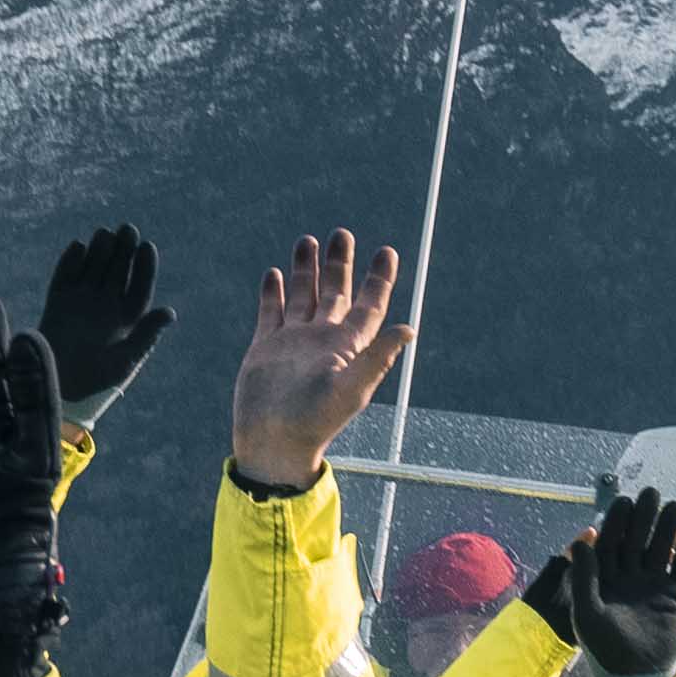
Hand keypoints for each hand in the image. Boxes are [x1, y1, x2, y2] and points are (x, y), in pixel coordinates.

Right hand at [42, 225, 174, 434]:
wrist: (58, 389)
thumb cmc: (97, 380)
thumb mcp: (126, 360)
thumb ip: (146, 335)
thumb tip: (169, 312)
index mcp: (128, 319)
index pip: (139, 286)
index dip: (144, 267)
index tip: (147, 247)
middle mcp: (106, 306)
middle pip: (118, 271)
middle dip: (123, 251)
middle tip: (128, 230)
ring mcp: (81, 302)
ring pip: (93, 269)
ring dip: (99, 251)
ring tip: (105, 234)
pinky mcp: (57, 302)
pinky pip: (65, 277)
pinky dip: (70, 262)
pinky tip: (78, 247)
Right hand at [224, 229, 409, 497]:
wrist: (272, 442)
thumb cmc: (316, 421)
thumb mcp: (351, 388)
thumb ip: (377, 357)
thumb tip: (409, 329)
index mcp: (347, 347)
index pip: (369, 305)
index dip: (379, 279)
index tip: (387, 252)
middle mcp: (323, 340)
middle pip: (335, 292)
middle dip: (340, 264)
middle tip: (342, 234)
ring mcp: (294, 342)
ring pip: (303, 296)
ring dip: (307, 269)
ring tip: (308, 240)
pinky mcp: (266, 347)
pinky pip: (272, 312)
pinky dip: (274, 291)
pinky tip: (276, 273)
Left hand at [563, 486, 675, 676]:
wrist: (636, 676)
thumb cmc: (605, 648)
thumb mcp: (587, 613)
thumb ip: (584, 578)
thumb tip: (579, 543)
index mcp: (603, 581)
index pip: (609, 544)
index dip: (616, 523)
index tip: (623, 500)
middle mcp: (627, 580)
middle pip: (635, 541)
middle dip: (643, 518)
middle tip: (651, 492)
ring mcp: (650, 588)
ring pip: (658, 551)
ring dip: (666, 529)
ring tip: (675, 505)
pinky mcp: (671, 598)